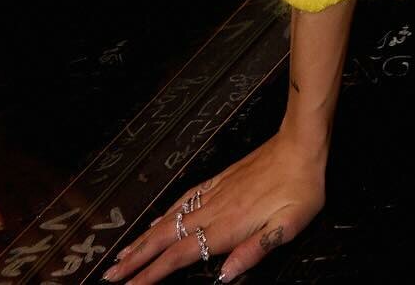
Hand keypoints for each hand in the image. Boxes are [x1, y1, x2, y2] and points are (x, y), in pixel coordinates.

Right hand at [102, 132, 324, 283]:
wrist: (302, 143)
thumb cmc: (301, 186)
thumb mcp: (289, 224)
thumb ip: (255, 250)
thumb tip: (224, 276)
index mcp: (228, 226)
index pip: (181, 256)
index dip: (152, 274)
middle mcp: (215, 209)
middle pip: (166, 238)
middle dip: (137, 259)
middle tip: (111, 275)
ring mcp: (215, 192)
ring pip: (171, 218)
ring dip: (145, 238)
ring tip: (124, 254)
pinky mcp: (221, 179)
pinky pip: (185, 198)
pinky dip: (165, 212)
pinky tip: (158, 218)